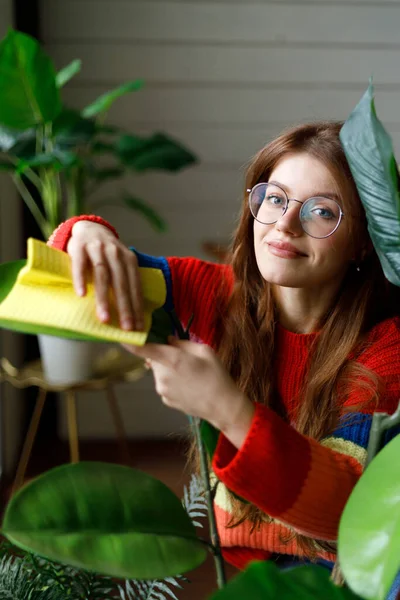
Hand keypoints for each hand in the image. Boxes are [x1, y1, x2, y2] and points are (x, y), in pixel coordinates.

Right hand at [67, 221, 143, 330]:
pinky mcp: (79, 247)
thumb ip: (126, 281)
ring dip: (104, 298)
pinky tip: (81, 295)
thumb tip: (134, 314)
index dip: (137, 307)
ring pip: (102, 275)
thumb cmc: (106, 253)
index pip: (135, 286)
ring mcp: (97, 249)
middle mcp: (116, 253)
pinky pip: (80, 265)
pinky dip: (80, 280)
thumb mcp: (120, 263)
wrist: (89, 227)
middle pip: (121, 283)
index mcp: (129, 259)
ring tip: (104, 318)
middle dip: (125, 307)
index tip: (139, 327)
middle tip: (126, 327)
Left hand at [124, 338, 254, 448]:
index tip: (123, 335)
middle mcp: (162, 375)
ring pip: (159, 371)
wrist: (222, 407)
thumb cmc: (217, 375)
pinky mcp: (165, 399)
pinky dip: (172, 381)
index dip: (130, 341)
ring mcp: (162, 389)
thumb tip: (168, 340)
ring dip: (168, 369)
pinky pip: (164, 384)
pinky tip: (189, 385)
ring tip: (190, 375)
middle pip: (153, 358)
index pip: (142, 349)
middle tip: (184, 358)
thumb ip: (182, 343)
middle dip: (163, 355)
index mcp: (172, 359)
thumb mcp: (204, 351)